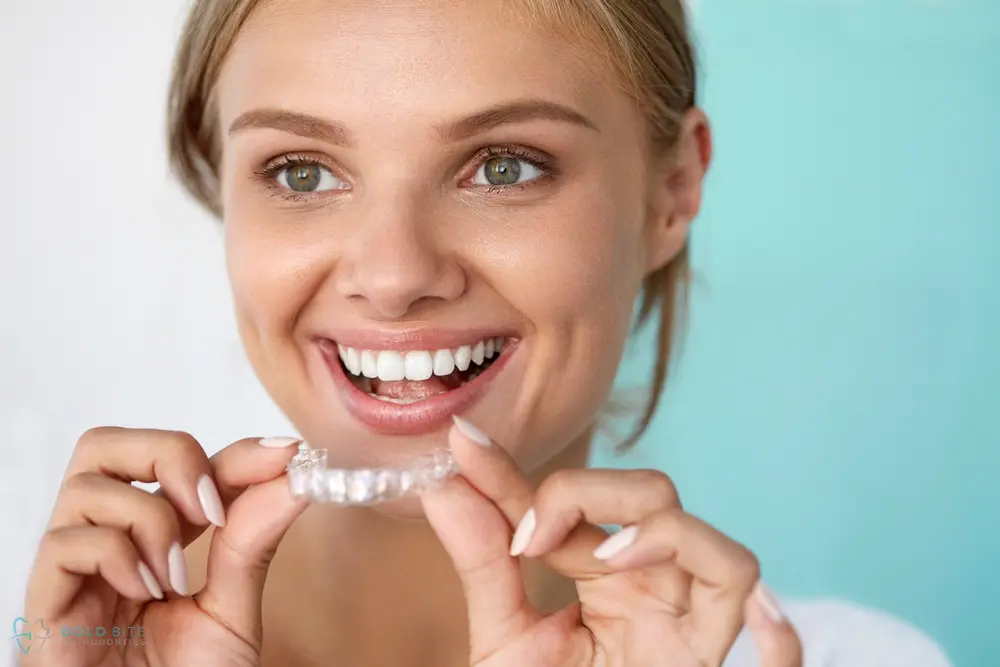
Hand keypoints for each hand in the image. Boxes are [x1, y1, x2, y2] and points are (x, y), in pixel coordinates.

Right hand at [20, 427, 306, 666]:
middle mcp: (107, 545)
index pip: (180, 466)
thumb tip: (294, 476)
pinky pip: (64, 542)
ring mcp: (70, 574)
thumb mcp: (232, 610)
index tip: (285, 456)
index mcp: (153, 541)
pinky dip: (115, 555)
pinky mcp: (41, 608)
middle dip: (169, 455)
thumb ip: (254, 542)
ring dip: (149, 519)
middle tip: (212, 507)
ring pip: (86, 483)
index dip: (232, 453)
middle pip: (106, 446)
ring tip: (174, 578)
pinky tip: (145, 593)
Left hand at [422, 418, 802, 666]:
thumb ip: (481, 564)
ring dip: (671, 537)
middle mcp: (655, 591)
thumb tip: (441, 485)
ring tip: (607, 559)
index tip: (465, 450)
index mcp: (605, 573)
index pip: (573, 499)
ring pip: (726, 560)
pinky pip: (782, 662)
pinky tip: (758, 617)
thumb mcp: (502, 639)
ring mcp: (689, 636)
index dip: (518, 473)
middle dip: (594, 491)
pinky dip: (779, 637)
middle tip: (529, 537)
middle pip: (658, 500)